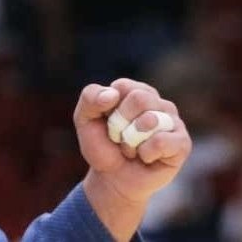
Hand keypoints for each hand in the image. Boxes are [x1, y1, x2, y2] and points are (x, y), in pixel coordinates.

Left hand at [74, 78, 190, 203]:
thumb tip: (112, 94)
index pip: (122, 86)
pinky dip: (145, 153)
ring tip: (132, 148)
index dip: (108, 107)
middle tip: (119, 137)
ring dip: (131, 140)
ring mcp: (173, 121)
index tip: (106, 121)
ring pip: (151, 120)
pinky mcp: (182, 143)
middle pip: (139, 99)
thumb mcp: (85, 120)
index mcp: (134, 91)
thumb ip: (90, 99)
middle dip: (120, 123)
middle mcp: (157, 102)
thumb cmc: (102, 146)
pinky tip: (145, 157)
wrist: (112, 180)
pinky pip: (162, 141)